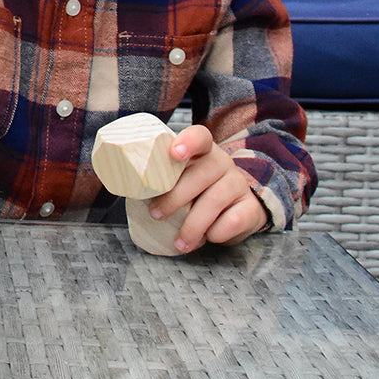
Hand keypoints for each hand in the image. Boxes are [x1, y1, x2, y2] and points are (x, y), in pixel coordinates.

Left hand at [148, 124, 268, 249]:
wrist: (237, 209)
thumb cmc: (198, 192)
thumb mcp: (182, 179)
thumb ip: (164, 178)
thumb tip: (128, 187)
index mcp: (203, 151)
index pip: (200, 136)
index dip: (187, 142)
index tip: (174, 153)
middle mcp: (222, 163)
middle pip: (201, 173)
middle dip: (175, 197)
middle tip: (156, 214)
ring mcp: (238, 184)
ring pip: (214, 200)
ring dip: (192, 225)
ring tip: (179, 243)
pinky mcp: (251, 207)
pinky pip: (233, 220)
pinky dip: (216, 233)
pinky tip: (208, 238)